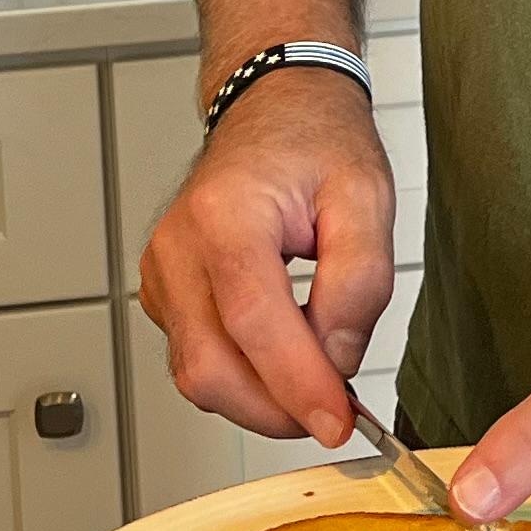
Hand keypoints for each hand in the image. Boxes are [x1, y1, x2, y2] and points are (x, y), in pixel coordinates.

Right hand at [136, 67, 393, 443]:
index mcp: (226, 214)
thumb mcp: (367, 197)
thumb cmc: (317, 143)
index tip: (339, 421)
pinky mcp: (165, 296)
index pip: (253, 322)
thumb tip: (335, 359)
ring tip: (317, 380)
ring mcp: (163, 274)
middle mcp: (179, 247)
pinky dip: (243, 380)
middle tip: (336, 413)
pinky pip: (196, 361)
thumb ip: (360, 282)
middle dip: (277, 410)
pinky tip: (286, 362)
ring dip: (261, 401)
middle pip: (210, 367)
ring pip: (197, 376)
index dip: (296, 384)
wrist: (276, 109)